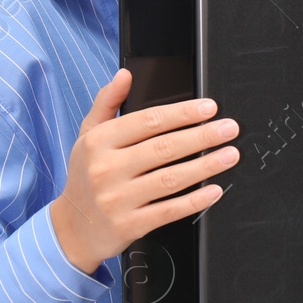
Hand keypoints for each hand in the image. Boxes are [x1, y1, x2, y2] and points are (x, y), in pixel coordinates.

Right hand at [49, 68, 238, 274]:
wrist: (72, 227)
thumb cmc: (85, 177)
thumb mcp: (87, 135)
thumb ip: (107, 102)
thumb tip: (125, 75)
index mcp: (99, 142)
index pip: (148, 121)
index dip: (183, 113)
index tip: (209, 108)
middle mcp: (106, 169)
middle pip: (164, 148)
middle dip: (202, 136)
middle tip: (229, 129)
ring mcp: (117, 199)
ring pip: (170, 179)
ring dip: (206, 166)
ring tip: (230, 155)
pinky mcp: (129, 225)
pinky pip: (169, 210)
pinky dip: (195, 201)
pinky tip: (214, 190)